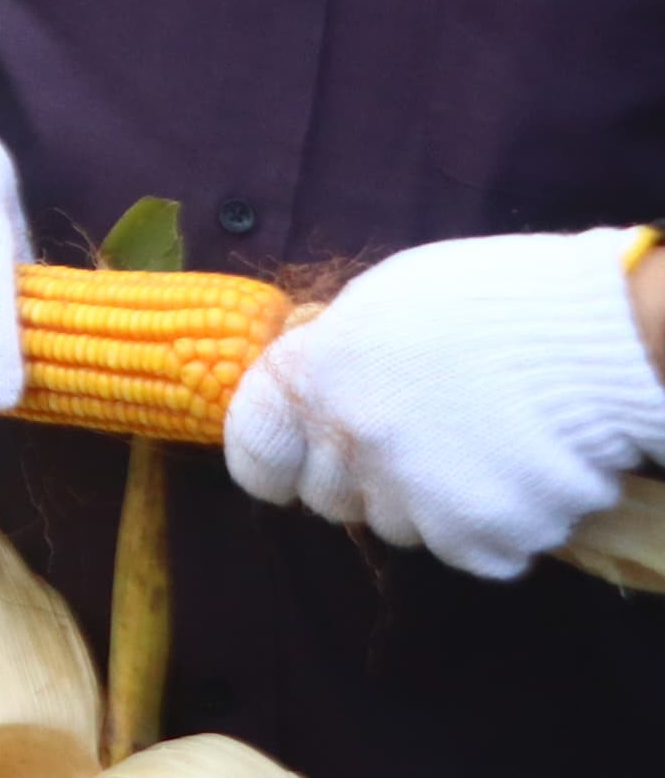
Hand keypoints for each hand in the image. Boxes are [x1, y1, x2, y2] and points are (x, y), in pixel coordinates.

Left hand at [226, 227, 664, 577]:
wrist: (596, 333)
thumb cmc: (488, 300)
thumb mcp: (378, 304)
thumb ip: (333, 358)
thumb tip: (311, 391)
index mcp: (313, 378)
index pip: (255, 457)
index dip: (278, 463)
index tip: (297, 461)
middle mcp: (352, 445)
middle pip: (333, 499)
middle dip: (366, 477)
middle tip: (421, 438)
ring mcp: (415, 498)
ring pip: (405, 527)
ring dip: (434, 501)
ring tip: (485, 444)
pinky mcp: (481, 538)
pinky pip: (475, 551)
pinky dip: (500, 526)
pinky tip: (524, 474)